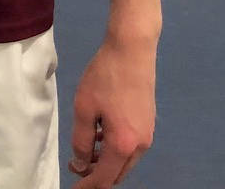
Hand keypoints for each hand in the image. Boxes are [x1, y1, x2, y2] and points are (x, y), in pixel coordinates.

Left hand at [68, 33, 155, 185]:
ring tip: (85, 147)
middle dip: (96, 175)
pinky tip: (100, 133)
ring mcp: (147, 134)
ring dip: (105, 161)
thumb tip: (81, 163)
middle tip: (75, 165)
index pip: (103, 178)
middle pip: (116, 174)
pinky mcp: (148, 123)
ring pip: (124, 162)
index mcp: (123, 145)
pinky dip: (114, 149)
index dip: (86, 186)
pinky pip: (130, 147)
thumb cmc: (105, 77)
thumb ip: (81, 140)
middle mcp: (140, 145)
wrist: (133, 49)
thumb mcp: (84, 108)